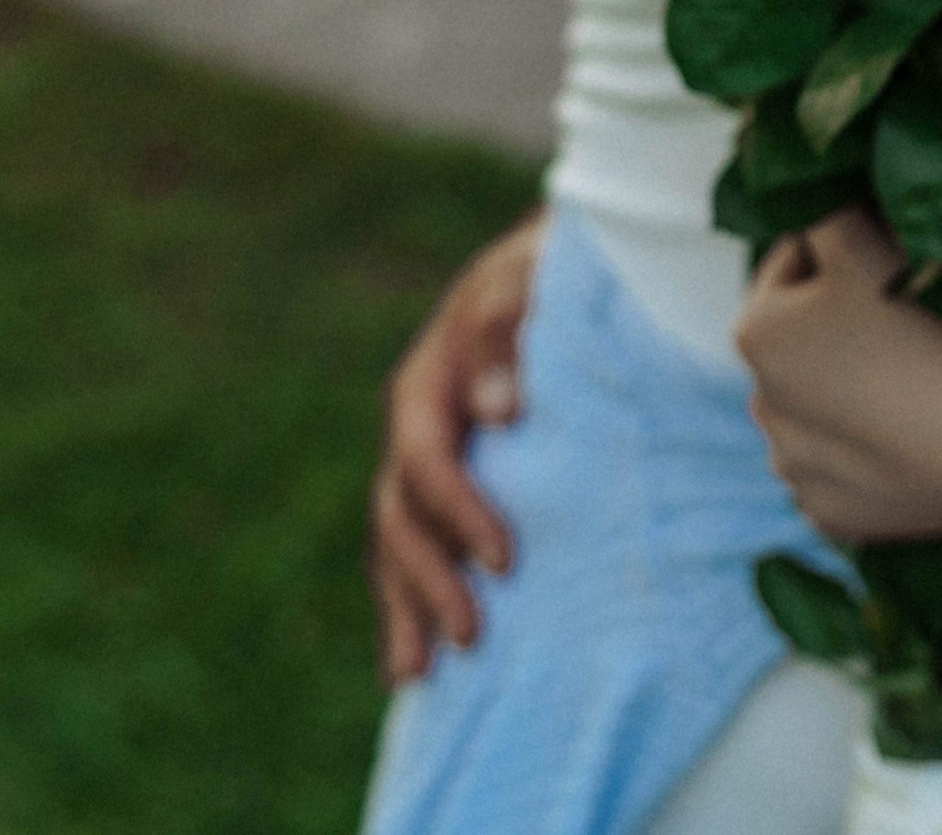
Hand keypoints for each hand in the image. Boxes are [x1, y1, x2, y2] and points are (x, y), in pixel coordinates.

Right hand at [368, 208, 546, 685]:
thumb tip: (497, 408)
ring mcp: (421, 458)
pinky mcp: (441, 484)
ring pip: (395, 544)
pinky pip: (411, 548)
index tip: (506, 559)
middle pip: (400, 516)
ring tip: (420, 673)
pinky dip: (406, 601)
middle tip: (472, 636)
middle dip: (430, 579)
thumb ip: (509, 330)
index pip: (427, 459)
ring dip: (407, 606)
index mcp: (427, 383)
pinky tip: (410, 660)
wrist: (546, 269)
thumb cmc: (543, 273)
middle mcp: (414, 428)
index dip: (460, 512)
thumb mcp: (528, 279)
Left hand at [736, 208, 941, 542]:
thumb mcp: (872, 233)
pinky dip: (877, 445)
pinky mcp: (842, 519)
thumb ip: (824, 206)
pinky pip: (851, 462)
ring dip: (859, 381)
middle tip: (924, 309)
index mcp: (756, 331)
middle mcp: (760, 406)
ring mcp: (801, 472)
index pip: (799, 255)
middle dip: (847, 316)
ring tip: (931, 369)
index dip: (851, 244)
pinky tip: (925, 429)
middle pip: (808, 332)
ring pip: (828, 399)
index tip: (907, 254)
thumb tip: (807, 196)